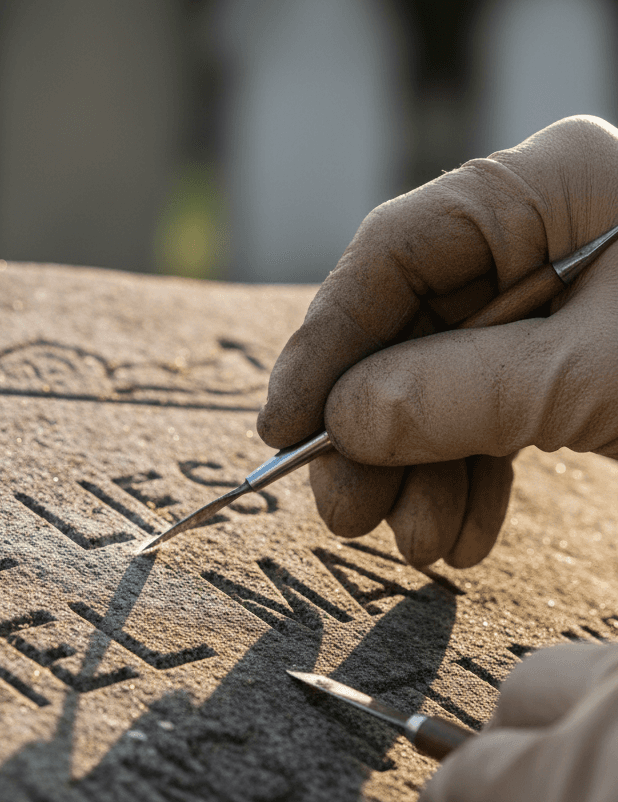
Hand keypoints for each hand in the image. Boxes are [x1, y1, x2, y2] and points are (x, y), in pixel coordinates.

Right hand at [258, 115, 617, 566]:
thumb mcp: (596, 374)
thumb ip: (453, 392)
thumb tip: (340, 420)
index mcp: (550, 188)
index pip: (395, 254)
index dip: (325, 343)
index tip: (282, 429)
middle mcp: (542, 238)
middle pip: (408, 331)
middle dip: (372, 433)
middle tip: (343, 515)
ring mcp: (556, 306)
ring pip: (441, 388)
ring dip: (419, 476)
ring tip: (419, 548)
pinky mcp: (572, 368)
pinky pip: (491, 420)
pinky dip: (468, 484)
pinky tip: (463, 538)